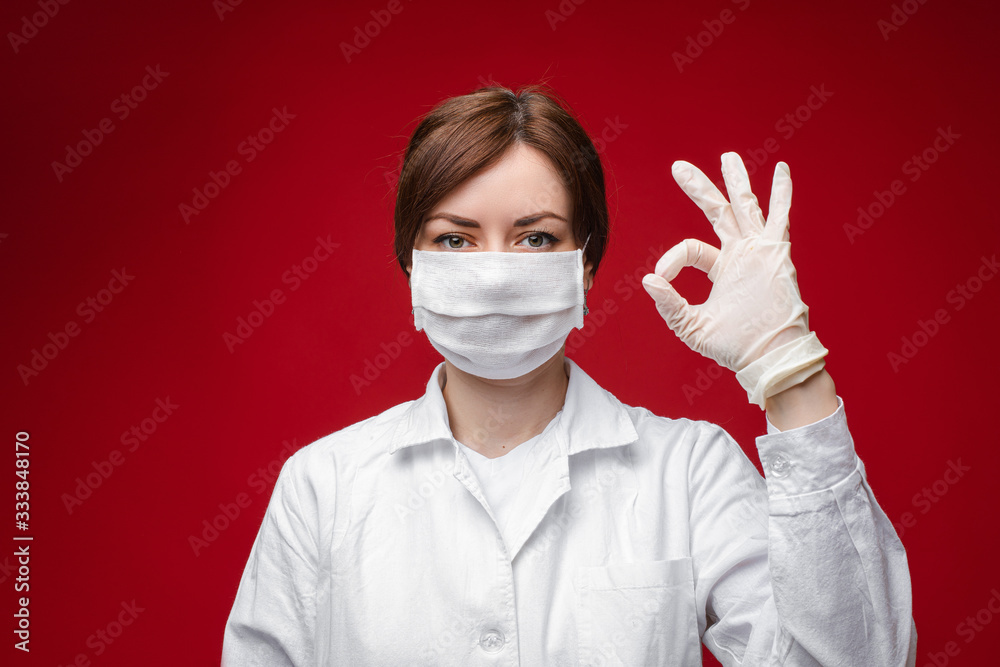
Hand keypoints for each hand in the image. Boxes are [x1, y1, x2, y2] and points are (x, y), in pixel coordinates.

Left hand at [641, 153, 810, 371]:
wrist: (768, 356)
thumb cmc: (734, 347)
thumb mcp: (691, 325)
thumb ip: (669, 304)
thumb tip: (648, 280)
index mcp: (721, 269)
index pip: (690, 248)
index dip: (671, 258)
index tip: (660, 276)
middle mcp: (740, 255)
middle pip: (717, 211)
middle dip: (698, 188)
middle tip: (678, 167)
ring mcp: (758, 251)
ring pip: (745, 207)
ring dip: (736, 181)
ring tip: (727, 157)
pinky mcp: (775, 253)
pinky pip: (779, 217)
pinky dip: (781, 194)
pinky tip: (781, 170)